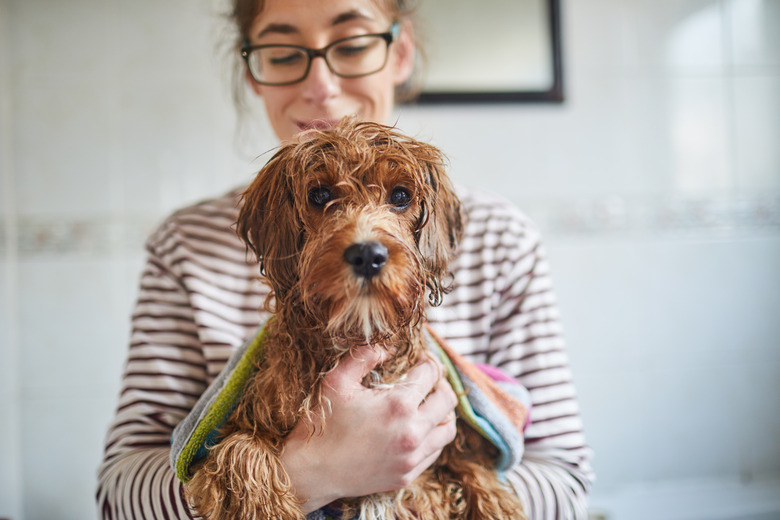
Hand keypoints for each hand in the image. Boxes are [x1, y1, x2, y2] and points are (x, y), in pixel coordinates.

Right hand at [279, 345, 458, 512]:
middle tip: (429, 380)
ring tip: (430, 404)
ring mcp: (412, 457)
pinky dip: (433, 437)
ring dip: (443, 413)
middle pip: (447, 401)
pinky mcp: (407, 475)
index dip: (427, 361)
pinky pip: (435, 452)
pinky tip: (420, 429)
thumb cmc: (323, 424)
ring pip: (447, 429)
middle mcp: (412, 432)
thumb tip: (386, 347)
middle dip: (440, 384)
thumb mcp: (337, 381)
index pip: (431, 374)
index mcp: (398, 405)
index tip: (419, 360)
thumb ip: (364, 356)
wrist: (312, 471)